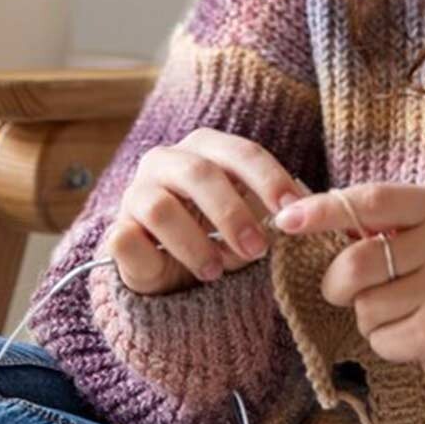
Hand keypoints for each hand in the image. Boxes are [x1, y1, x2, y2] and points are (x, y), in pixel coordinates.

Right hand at [97, 127, 311, 295]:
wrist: (171, 272)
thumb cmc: (219, 234)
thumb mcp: (251, 217)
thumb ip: (275, 210)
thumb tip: (309, 208)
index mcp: (206, 148)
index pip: (242, 152)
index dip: (270, 179)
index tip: (293, 211)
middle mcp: (166, 160)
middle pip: (199, 173)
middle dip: (232, 213)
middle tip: (257, 250)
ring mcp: (136, 193)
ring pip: (159, 207)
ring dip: (194, 243)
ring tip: (217, 272)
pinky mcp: (115, 230)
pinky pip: (126, 239)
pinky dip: (153, 257)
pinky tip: (178, 274)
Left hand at [271, 182, 424, 392]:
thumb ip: (389, 225)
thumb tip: (311, 217)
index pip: (370, 200)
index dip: (322, 210)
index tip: (286, 219)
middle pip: (355, 262)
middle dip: (337, 284)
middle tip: (349, 291)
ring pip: (365, 306)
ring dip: (370, 317)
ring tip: (404, 313)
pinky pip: (382, 339)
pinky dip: (388, 343)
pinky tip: (417, 335)